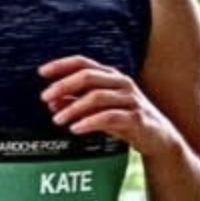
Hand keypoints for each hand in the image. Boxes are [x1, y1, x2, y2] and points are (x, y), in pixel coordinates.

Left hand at [38, 55, 178, 158]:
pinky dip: (89, 122)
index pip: (83, 62)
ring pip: (97, 97)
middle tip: (45, 97)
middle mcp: (121, 83)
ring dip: (73, 107)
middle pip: (88, 76)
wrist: (157, 137)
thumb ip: (77, 103)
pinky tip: (76, 128)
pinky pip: (109, 117)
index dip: (62, 65)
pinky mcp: (136, 117)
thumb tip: (51, 102)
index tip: (42, 72)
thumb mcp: (98, 110)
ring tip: (57, 119)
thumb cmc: (125, 119)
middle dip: (63, 85)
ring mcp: (130, 99)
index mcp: (111, 76)